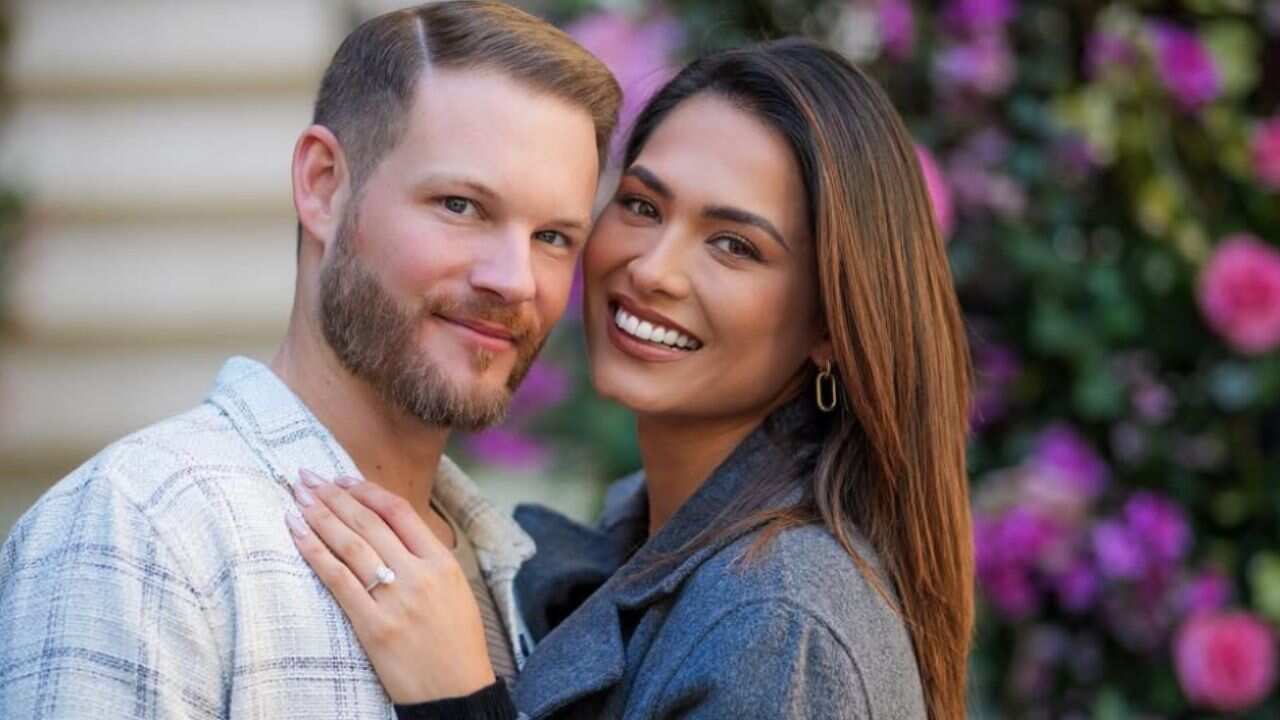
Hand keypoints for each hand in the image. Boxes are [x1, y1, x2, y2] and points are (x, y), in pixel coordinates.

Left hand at [284, 469, 495, 703]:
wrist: (456, 693)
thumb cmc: (456, 644)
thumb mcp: (455, 591)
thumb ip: (427, 560)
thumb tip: (388, 532)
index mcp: (443, 562)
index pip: (400, 511)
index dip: (366, 491)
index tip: (342, 479)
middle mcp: (420, 575)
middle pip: (369, 523)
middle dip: (333, 496)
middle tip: (306, 477)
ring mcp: (397, 599)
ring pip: (351, 545)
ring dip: (319, 516)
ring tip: (296, 497)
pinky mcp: (374, 626)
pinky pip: (338, 580)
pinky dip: (315, 552)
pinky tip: (297, 534)